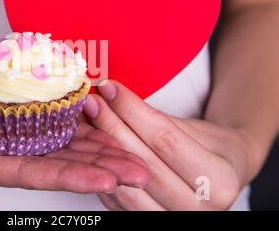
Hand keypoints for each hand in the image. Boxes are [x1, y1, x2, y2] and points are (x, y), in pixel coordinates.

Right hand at [0, 85, 148, 193]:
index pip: (31, 175)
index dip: (68, 178)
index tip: (106, 180)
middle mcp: (8, 154)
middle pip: (60, 165)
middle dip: (101, 169)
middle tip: (142, 172)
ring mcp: (17, 137)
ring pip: (65, 144)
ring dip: (101, 148)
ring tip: (138, 153)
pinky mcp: (20, 117)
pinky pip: (55, 119)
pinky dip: (82, 120)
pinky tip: (110, 119)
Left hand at [83, 80, 258, 209]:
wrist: (219, 178)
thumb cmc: (210, 148)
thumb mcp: (195, 128)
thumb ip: (156, 119)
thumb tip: (111, 95)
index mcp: (220, 181)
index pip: (165, 139)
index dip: (133, 110)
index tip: (110, 88)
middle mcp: (198, 210)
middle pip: (141, 162)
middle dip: (111, 127)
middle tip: (91, 102)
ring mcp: (171, 220)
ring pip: (125, 184)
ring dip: (100, 150)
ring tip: (85, 122)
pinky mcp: (148, 224)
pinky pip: (117, 200)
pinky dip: (102, 171)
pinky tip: (89, 146)